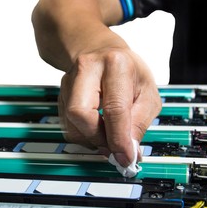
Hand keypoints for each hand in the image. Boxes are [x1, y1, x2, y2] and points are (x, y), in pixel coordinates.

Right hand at [59, 47, 161, 166]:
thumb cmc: (125, 69)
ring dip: (91, 140)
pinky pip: (68, 125)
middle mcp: (86, 70)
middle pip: (81, 114)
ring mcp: (68, 82)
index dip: (119, 139)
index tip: (126, 157)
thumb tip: (129, 151)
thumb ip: (140, 122)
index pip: (114, 108)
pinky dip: (83, 135)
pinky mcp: (60, 95)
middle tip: (114, 148)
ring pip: (71, 124)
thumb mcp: (147, 90)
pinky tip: (97, 131)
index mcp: (115, 64)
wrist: (97, 49)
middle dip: (98, 139)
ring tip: (107, 138)